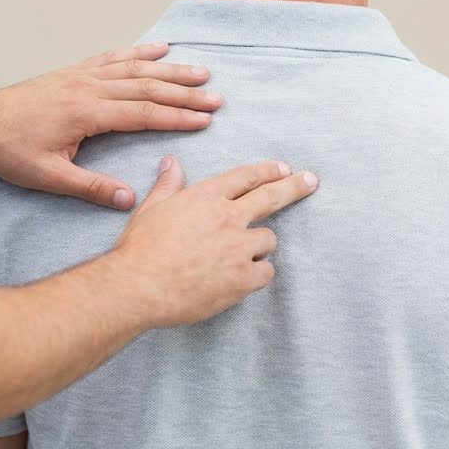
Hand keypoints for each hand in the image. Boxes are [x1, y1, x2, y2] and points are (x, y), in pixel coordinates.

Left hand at [0, 43, 223, 208]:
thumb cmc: (9, 151)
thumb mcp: (48, 177)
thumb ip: (90, 187)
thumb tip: (128, 199)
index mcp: (86, 113)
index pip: (143, 113)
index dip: (177, 116)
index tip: (205, 119)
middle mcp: (87, 88)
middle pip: (147, 87)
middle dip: (185, 92)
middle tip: (217, 97)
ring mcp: (81, 76)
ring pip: (134, 69)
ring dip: (170, 70)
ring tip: (201, 71)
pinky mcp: (73, 73)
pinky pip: (112, 58)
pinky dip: (138, 53)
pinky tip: (158, 49)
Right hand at [108, 156, 318, 328]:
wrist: (138, 286)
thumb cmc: (140, 248)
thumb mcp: (152, 208)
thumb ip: (168, 185)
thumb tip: (172, 163)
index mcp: (206, 196)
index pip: (246, 177)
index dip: (267, 171)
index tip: (283, 168)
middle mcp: (228, 217)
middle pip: (271, 197)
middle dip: (294, 187)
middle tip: (310, 181)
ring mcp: (238, 247)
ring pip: (268, 240)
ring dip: (258, 246)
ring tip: (237, 257)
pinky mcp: (243, 278)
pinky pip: (266, 272)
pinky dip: (257, 274)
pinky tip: (241, 279)